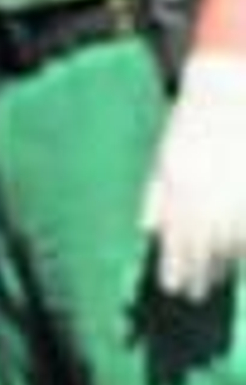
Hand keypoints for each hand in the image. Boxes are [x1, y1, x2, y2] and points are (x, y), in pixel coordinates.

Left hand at [141, 51, 245, 299]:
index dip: (175, 270)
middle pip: (202, 248)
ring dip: (221, 265)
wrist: (228, 89)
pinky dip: (242, 246)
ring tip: (215, 279)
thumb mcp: (164, 159)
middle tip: (194, 294)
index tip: (173, 289)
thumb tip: (148, 232)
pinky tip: (236, 257)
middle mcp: (206, 191)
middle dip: (198, 275)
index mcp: (178, 185)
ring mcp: (234, 190)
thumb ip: (155, 197)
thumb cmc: (191, 124)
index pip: (175, 240)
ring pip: (229, 241)